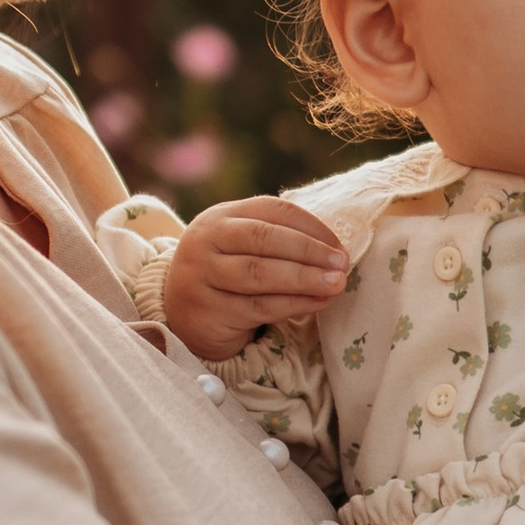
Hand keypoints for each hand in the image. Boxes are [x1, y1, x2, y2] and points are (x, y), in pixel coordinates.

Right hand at [162, 198, 351, 358]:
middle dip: (309, 251)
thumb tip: (335, 251)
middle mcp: (206, 241)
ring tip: (336, 284)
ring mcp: (201, 276)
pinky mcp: (206, 311)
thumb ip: (280, 240)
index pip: (272, 210)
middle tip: (342, 265)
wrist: (182, 313)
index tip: (339, 247)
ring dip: (304, 279)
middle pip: (263, 239)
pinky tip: (317, 303)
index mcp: (222, 216)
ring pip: (259, 274)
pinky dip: (293, 304)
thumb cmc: (228, 273)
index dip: (311, 227)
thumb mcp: (243, 245)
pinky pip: (256, 307)